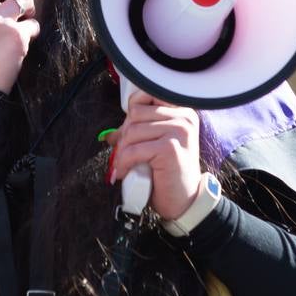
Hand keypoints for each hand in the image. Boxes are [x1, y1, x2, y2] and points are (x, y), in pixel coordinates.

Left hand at [105, 90, 202, 220]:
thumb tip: (110, 134)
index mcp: (182, 112)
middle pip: (135, 114)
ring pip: (132, 131)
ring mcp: (179, 131)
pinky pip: (133, 150)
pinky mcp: (170, 148)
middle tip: (125, 154)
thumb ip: (139, 132)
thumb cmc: (169, 173)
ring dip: (123, 151)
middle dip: (125, 136)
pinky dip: (124, 163)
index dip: (131, 114)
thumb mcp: (155, 146)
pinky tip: (126, 172)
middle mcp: (184, 118)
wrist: (185, 201)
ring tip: (126, 164)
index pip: (146, 95)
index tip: (129, 133)